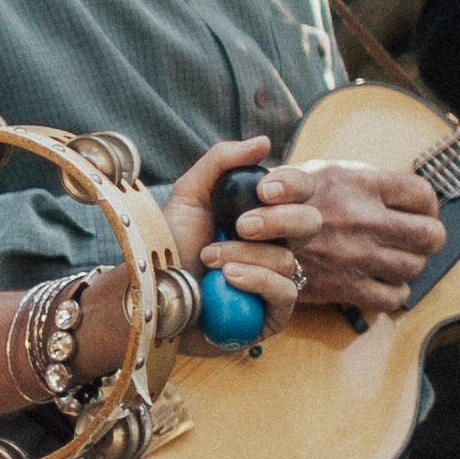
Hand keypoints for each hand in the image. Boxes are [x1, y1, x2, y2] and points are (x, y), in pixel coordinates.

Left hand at [163, 134, 305, 320]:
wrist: (149, 292)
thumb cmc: (169, 246)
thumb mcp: (188, 196)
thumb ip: (221, 162)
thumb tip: (264, 143)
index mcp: (263, 214)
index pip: (301, 192)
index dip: (293, 185)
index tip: (264, 189)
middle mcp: (275, 245)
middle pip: (310, 222)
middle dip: (278, 219)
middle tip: (243, 225)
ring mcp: (276, 280)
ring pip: (288, 259)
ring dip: (243, 255)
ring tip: (208, 259)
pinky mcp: (272, 315)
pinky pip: (286, 293)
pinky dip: (257, 281)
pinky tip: (228, 278)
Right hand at [229, 147, 442, 316]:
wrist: (243, 240)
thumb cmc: (275, 202)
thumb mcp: (312, 172)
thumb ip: (351, 175)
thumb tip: (380, 180)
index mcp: (362, 186)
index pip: (422, 195)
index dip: (427, 205)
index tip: (417, 211)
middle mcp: (368, 222)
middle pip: (431, 235)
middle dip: (427, 238)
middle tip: (414, 238)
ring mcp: (361, 257)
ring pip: (414, 267)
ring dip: (409, 264)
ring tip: (394, 259)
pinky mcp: (349, 288)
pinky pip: (392, 297)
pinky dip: (392, 293)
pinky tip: (380, 282)